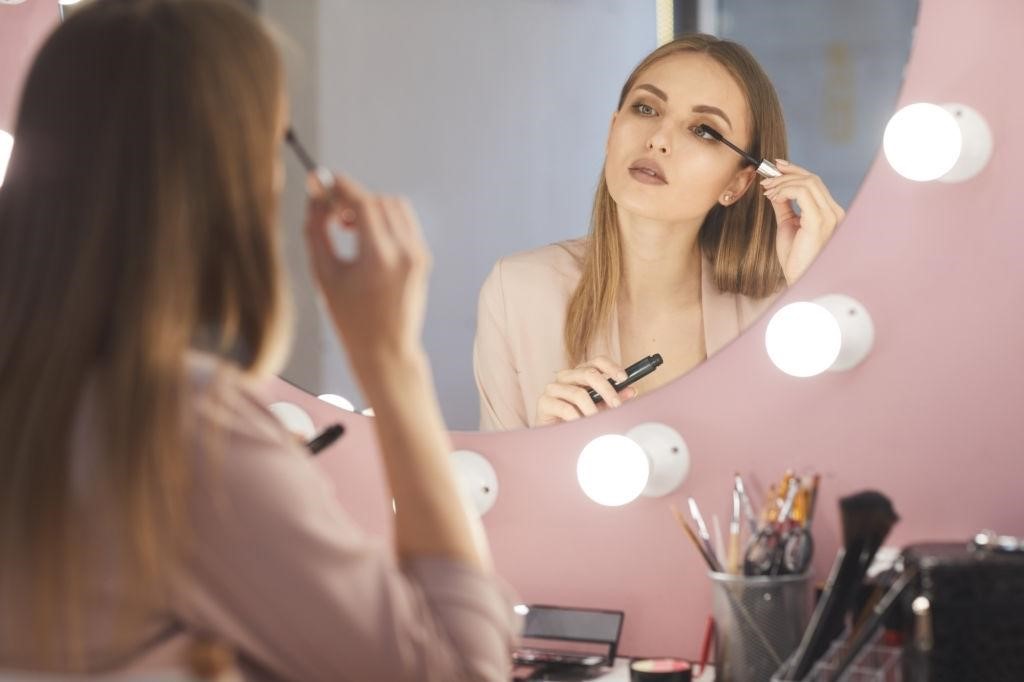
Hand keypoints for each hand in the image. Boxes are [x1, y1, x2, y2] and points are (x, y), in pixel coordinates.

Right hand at [303, 172, 430, 379]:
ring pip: (395, 207)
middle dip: (353, 199)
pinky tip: (365, 238)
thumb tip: (315, 196)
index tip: (322, 180)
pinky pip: (405, 223)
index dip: (341, 187)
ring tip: (348, 227)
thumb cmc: (349, 317)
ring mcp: (419, 255)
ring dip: (370, 207)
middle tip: (331, 214)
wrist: (385, 349)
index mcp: (380, 257)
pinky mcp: (424, 258)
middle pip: (379, 201)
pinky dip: (384, 220)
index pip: (363, 203)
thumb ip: (316, 231)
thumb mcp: (324, 275)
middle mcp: (405, 252)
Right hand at [535, 356, 637, 425]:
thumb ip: (613, 399)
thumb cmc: (577, 419)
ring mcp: (553, 388)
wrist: (553, 436)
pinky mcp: (544, 402)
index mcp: (580, 374)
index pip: (597, 361)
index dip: (611, 367)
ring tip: (599, 422)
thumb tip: (632, 391)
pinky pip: (565, 408)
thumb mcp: (599, 408)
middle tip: (617, 405)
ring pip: (578, 393)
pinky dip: (577, 418)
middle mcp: (566, 376)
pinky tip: (582, 425)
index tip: (624, 378)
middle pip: (589, 373)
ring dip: (592, 410)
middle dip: (606, 390)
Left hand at [760, 160, 845, 284]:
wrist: (800, 279)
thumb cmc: (795, 259)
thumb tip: (775, 191)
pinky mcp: (819, 221)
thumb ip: (784, 207)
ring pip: (808, 182)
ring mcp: (829, 216)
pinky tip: (773, 197)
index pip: (815, 183)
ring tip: (766, 191)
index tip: (775, 168)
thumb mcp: (787, 226)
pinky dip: (785, 190)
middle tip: (766, 179)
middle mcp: (833, 212)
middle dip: (786, 173)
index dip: (795, 171)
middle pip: (812, 178)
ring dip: (782, 182)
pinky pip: (803, 193)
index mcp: (829, 213)